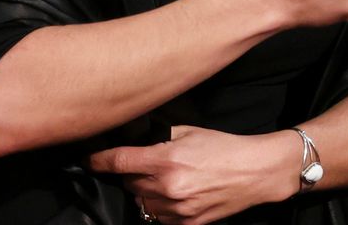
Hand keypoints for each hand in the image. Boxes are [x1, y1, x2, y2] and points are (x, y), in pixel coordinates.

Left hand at [90, 126, 298, 224]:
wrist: (256, 172)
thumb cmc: (226, 148)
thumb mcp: (191, 131)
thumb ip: (161, 137)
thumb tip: (138, 138)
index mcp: (166, 160)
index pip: (118, 162)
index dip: (99, 161)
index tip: (90, 160)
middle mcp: (167, 187)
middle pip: (128, 183)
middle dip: (134, 174)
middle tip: (152, 165)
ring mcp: (176, 209)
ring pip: (142, 202)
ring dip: (147, 192)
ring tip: (168, 180)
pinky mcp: (186, 223)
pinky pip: (159, 217)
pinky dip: (161, 206)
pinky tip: (178, 194)